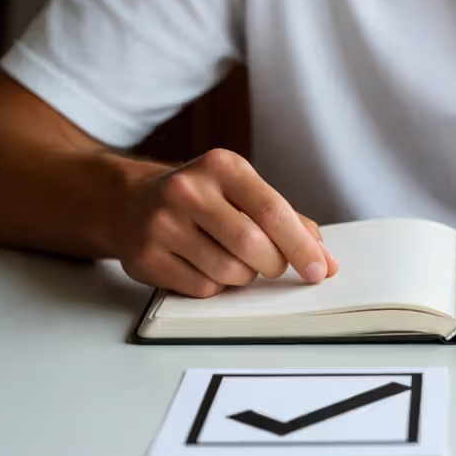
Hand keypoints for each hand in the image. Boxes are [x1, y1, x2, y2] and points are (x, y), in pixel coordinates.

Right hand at [113, 149, 337, 297]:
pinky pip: (202, 288)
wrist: (130, 202)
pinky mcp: (145, 257)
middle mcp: (188, 190)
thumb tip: (325, 260)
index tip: (318, 270)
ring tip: (232, 259)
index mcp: (222, 166)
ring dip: (244, 276)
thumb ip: (289, 223)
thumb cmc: (202, 200)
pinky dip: (216, 286)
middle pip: (252, 244)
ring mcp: (162, 223)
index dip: (301, 245)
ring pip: (229, 272)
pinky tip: (204, 266)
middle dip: (273, 264)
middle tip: (272, 264)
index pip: (272, 211)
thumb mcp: (243, 193)